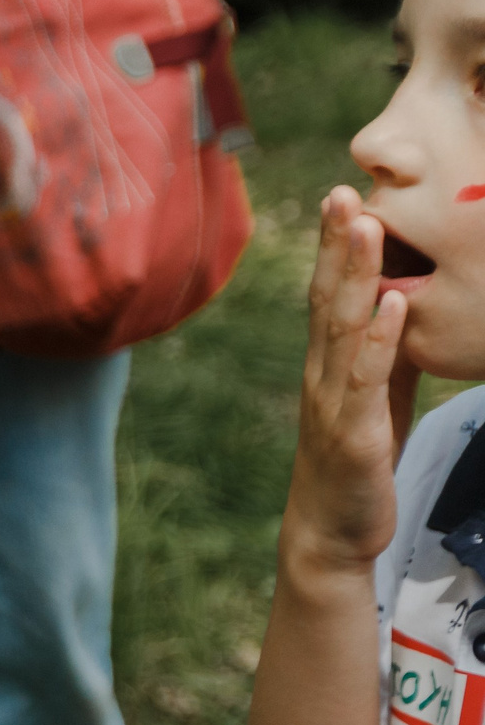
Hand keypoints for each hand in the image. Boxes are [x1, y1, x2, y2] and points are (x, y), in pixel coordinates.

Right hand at [286, 187, 414, 576]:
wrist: (332, 534)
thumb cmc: (355, 465)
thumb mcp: (374, 398)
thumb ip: (384, 352)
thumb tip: (404, 301)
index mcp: (327, 365)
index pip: (325, 295)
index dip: (331, 246)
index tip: (342, 194)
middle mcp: (321, 375)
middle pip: (325, 299)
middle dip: (335, 243)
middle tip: (343, 190)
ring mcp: (333, 403)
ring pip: (341, 329)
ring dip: (354, 274)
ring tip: (366, 226)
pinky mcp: (353, 435)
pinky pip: (366, 380)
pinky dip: (378, 340)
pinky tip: (390, 304)